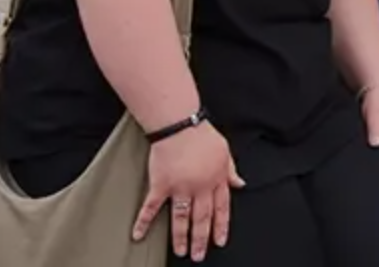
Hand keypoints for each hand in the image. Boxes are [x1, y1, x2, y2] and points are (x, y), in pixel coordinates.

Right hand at [134, 121, 240, 261]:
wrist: (180, 125)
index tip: (220, 241)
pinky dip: (143, 222)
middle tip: (198, 255)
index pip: (221, 208)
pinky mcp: (161, 185)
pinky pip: (151, 208)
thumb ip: (231, 171)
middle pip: (202, 218)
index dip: (221, 226)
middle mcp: (200, 186)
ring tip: (180, 252)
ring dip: (180, 237)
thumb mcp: (225, 152)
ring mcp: (180, 187)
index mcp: (217, 179)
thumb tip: (240, 184)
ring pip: (181, 218)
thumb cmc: (202, 136)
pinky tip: (138, 235)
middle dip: (201, 239)